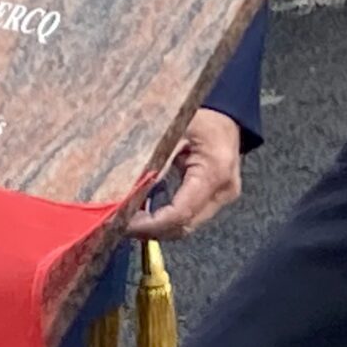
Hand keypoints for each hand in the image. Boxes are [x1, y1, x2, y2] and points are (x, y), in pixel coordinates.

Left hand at [127, 106, 241, 240]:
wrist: (226, 116)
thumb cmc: (200, 117)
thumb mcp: (173, 132)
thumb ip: (155, 160)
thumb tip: (128, 189)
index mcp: (214, 172)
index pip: (180, 212)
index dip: (150, 224)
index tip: (124, 222)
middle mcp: (223, 191)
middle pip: (184, 225)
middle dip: (150, 230)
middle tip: (120, 223)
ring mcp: (223, 198)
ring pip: (186, 226)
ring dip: (157, 227)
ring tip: (129, 219)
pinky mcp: (217, 199)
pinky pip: (190, 217)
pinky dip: (167, 219)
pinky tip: (146, 213)